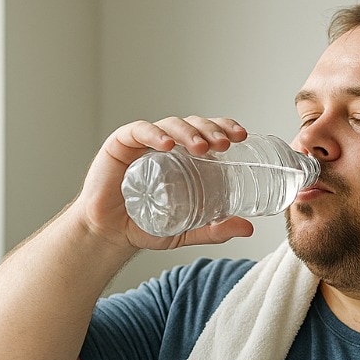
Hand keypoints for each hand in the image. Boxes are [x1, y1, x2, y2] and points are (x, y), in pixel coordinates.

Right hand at [71, 116, 255, 250]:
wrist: (110, 234)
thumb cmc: (146, 225)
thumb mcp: (187, 230)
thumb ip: (215, 230)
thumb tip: (248, 228)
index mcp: (184, 157)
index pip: (208, 133)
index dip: (224, 128)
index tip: (242, 136)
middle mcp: (166, 145)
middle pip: (193, 124)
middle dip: (211, 129)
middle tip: (224, 143)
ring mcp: (143, 142)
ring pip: (170, 124)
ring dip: (188, 132)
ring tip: (201, 147)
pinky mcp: (119, 144)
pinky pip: (138, 131)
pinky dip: (154, 134)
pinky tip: (167, 144)